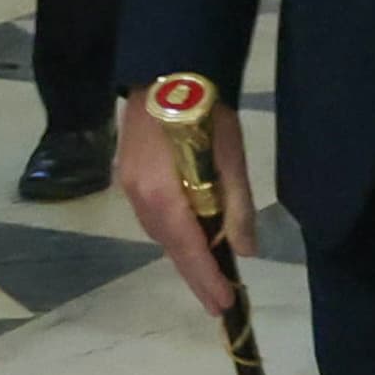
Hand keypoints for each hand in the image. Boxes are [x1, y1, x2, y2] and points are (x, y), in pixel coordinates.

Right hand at [118, 87, 257, 315]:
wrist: (167, 68)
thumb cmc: (207, 112)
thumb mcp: (230, 159)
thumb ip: (237, 207)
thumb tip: (246, 251)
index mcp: (165, 197)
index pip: (188, 251)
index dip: (207, 280)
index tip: (224, 306)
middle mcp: (140, 198)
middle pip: (170, 247)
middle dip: (195, 274)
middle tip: (218, 300)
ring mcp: (129, 186)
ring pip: (159, 232)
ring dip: (184, 252)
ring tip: (209, 270)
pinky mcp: (128, 174)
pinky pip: (153, 215)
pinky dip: (173, 230)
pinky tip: (189, 233)